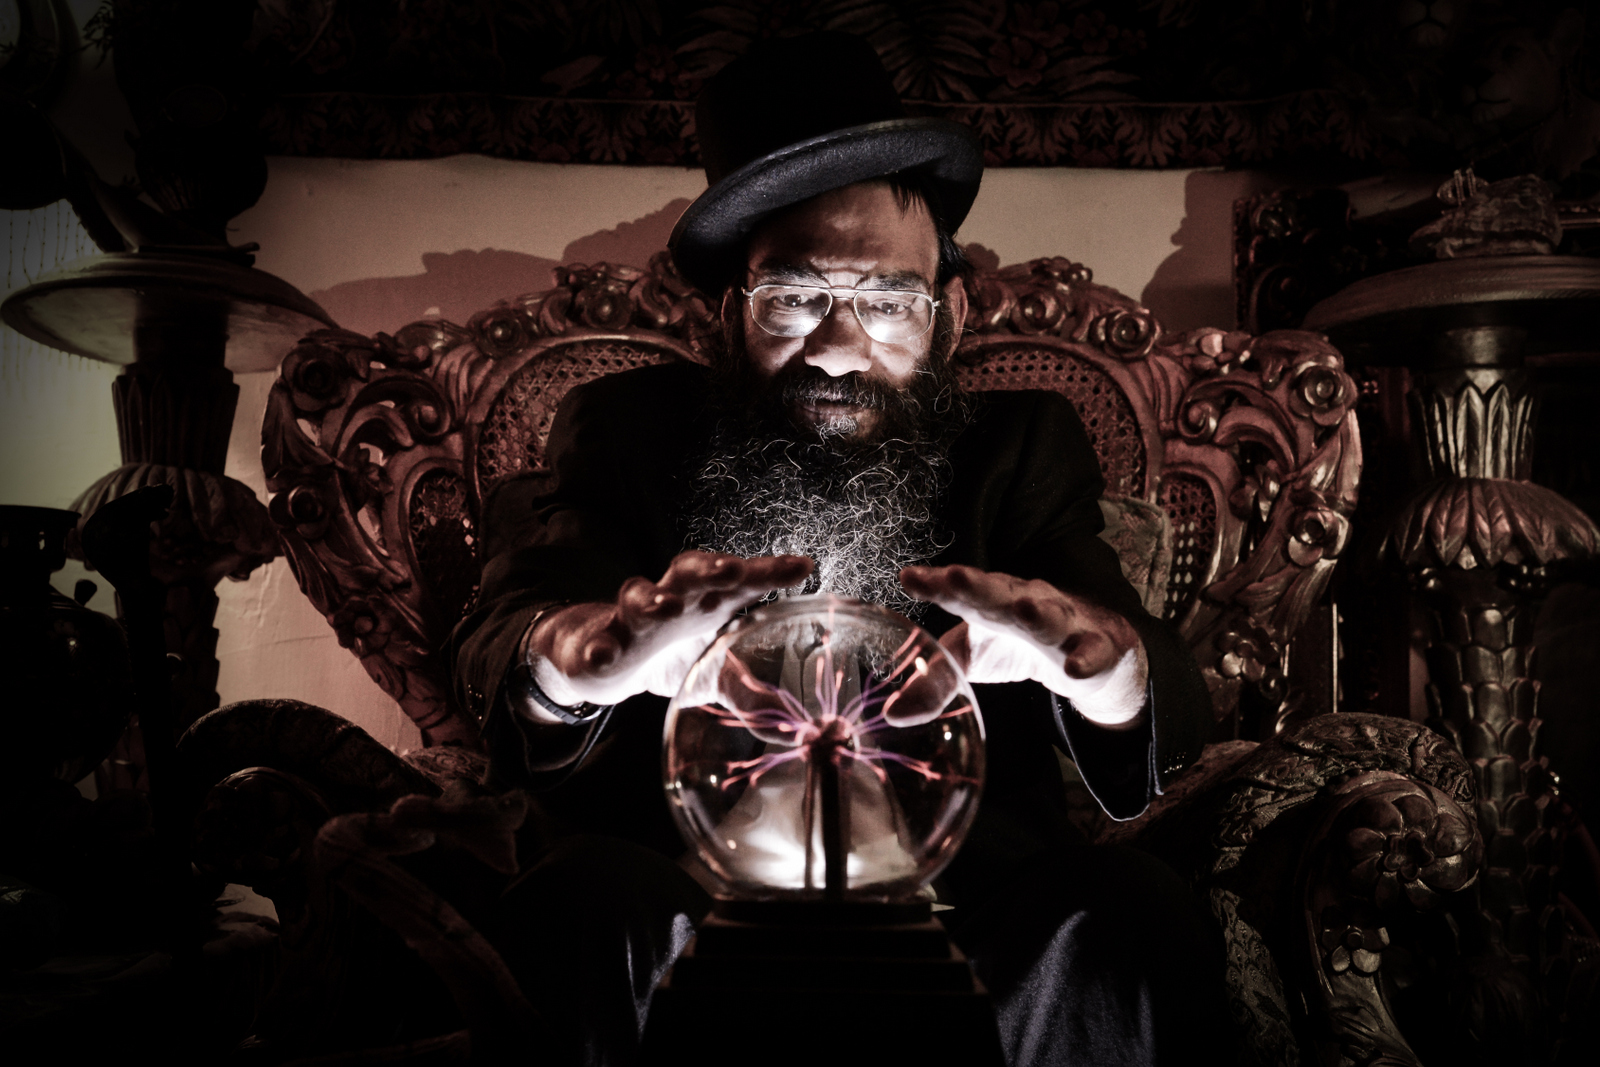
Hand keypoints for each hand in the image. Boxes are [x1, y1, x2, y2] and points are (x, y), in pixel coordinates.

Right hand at [527, 551, 812, 709]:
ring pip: (638, 597)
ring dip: (651, 599)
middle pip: (689, 572)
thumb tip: (792, 726)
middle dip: (709, 569)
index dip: (769, 571)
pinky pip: (598, 642)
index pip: (741, 581)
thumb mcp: (713, 673)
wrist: (602, 656)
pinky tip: (604, 653)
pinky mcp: (599, 642)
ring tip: (666, 605)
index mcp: (706, 603)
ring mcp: (632, 619)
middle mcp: (671, 601)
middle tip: (732, 571)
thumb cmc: (669, 652)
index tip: (803, 567)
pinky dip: (600, 646)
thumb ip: (749, 692)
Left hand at [895, 564, 1144, 728]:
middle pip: (1000, 593)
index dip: (936, 584)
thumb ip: (934, 682)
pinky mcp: (1096, 647)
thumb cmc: (1016, 644)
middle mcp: (1024, 602)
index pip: (959, 591)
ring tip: (1022, 609)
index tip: (909, 578)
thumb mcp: (972, 661)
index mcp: (988, 604)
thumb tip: (891, 715)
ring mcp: (1063, 622)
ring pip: (1049, 615)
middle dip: (979, 585)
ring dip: (1036, 612)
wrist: (1090, 647)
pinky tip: (1075, 668)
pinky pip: (1092, 652)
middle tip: (955, 577)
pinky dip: (1085, 659)